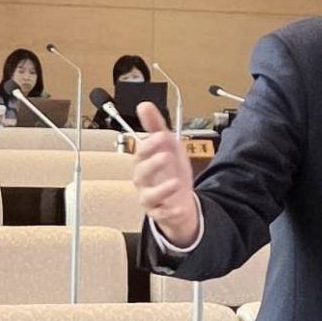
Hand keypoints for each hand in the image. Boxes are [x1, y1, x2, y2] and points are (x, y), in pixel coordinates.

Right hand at [133, 101, 199, 247]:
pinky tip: (178, 207)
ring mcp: (150, 199)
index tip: (161, 136)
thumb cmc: (170, 172)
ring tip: (175, 183)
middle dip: (152, 164)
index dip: (150, 145)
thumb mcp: (168, 147)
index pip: (141, 153)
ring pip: (149, 196)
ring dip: (162, 190)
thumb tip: (144, 105)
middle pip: (141, 174)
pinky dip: (170, 212)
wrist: (180, 199)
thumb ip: (156, 126)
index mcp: (144, 163)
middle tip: (166, 156)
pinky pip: (162, 215)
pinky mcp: (160, 214)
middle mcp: (144, 181)